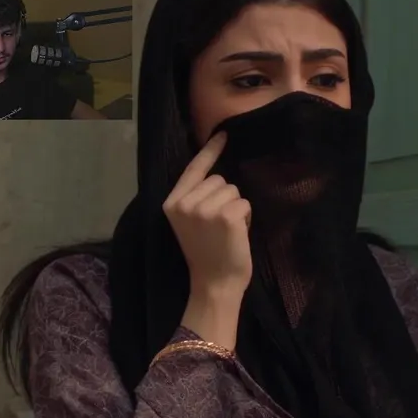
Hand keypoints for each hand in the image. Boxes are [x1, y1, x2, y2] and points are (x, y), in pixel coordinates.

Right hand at [162, 132, 252, 298]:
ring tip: (226, 231)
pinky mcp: (225, 215)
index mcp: (172, 203)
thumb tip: (219, 176)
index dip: (209, 151)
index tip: (223, 134)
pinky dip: (246, 217)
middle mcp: (185, 203)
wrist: (214, 283)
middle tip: (219, 226)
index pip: (193, 169)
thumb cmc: (207, 254)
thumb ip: (197, 198)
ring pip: (233, 190)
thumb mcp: (191, 222)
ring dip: (236, 208)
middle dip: (225, 198)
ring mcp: (204, 208)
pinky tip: (236, 234)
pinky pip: (244, 202)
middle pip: (219, 179)